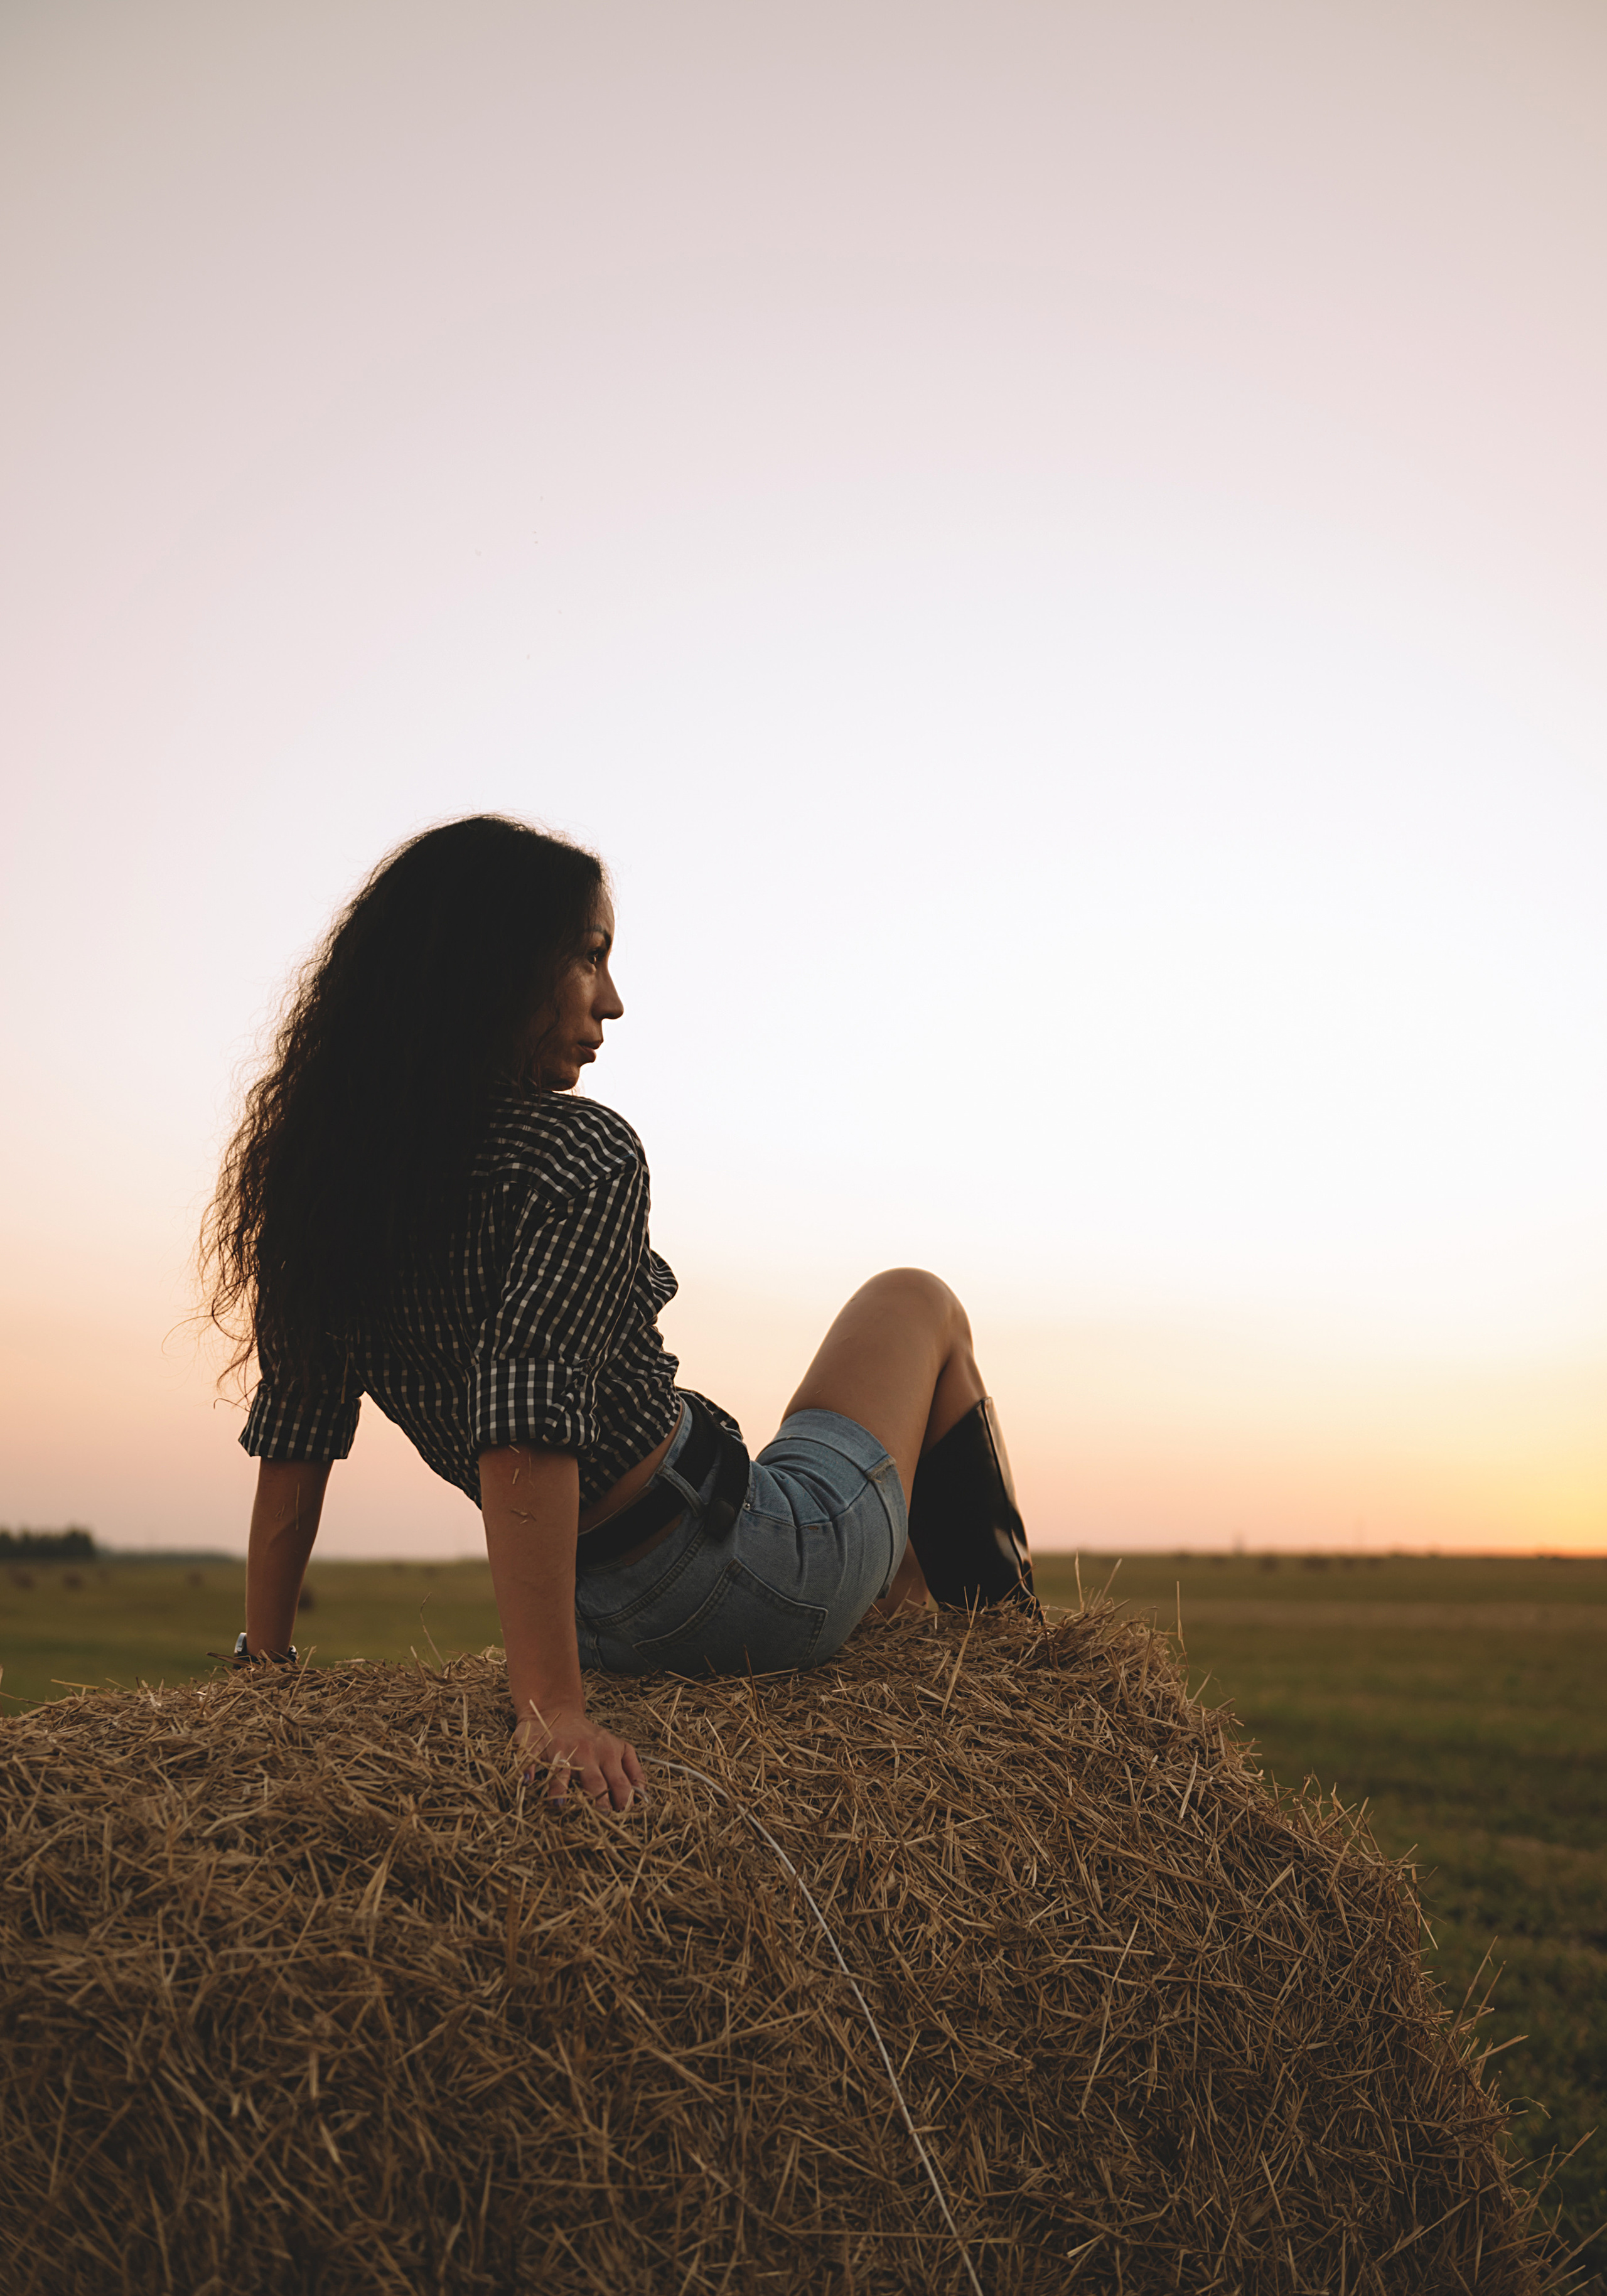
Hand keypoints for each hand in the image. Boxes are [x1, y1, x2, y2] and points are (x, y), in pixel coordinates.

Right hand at [514, 1703, 646, 1811]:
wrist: (556, 1711)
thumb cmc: (590, 1737)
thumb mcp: (619, 1747)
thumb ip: (633, 1770)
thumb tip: (644, 1797)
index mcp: (609, 1754)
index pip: (621, 1784)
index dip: (623, 1804)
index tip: (623, 1822)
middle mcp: (586, 1752)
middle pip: (594, 1782)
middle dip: (598, 1803)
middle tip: (598, 1823)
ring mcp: (561, 1749)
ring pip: (562, 1771)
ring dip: (560, 1788)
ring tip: (559, 1804)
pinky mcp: (538, 1746)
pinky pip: (532, 1758)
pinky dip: (529, 1769)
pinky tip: (527, 1780)